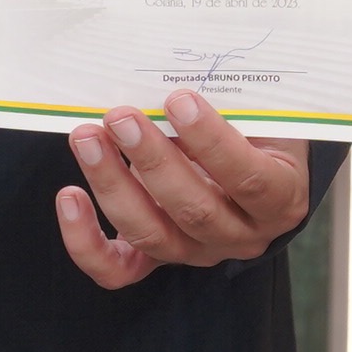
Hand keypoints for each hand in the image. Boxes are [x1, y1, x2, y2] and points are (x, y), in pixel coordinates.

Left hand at [56, 90, 311, 287]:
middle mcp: (241, 234)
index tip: (179, 100)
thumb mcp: (264, 116)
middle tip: (121, 116)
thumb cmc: (260, 132)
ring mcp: (197, 252)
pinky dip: (85, 239)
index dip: (213, 141)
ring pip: (150, 234)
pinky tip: (70, 197)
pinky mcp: (157, 260)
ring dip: (113, 183)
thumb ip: (233, 105)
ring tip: (87, 137)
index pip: (249, 179)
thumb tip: (170, 83)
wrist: (259, 169)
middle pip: (195, 210)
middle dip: (151, 159)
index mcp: (281, 198)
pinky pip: (117, 268)